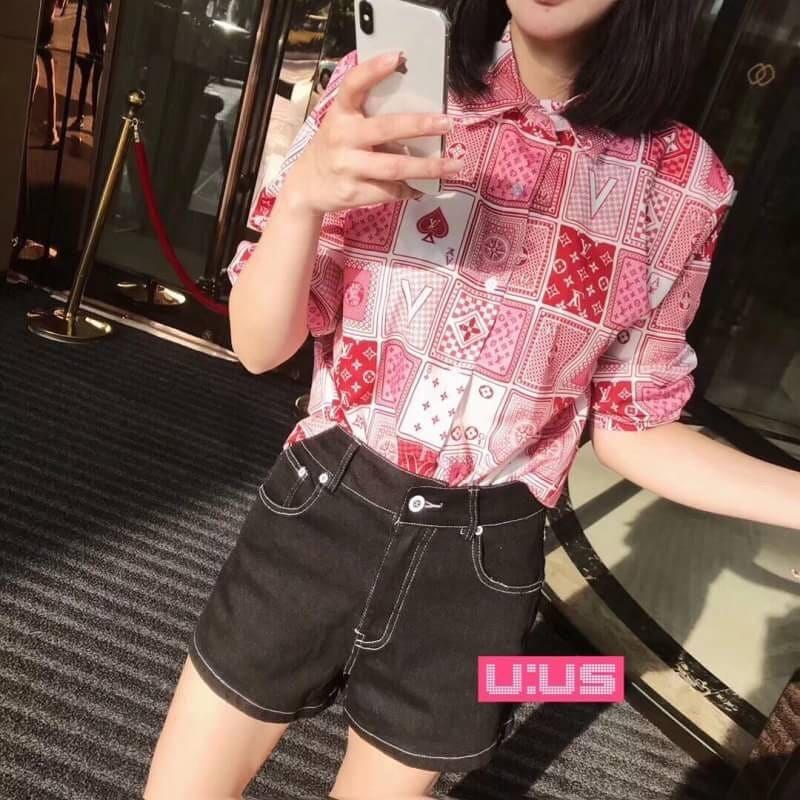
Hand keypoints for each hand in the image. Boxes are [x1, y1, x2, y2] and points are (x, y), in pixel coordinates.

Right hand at [283, 50, 463, 214]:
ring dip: (428, 168)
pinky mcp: (354, 193)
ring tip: (452, 165)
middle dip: (420, 125)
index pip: (354, 85)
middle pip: (385, 129)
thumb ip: (370, 117)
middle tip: (447, 123)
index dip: (373, 70)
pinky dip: (410, 188)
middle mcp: (342, 137)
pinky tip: (423, 186)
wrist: (308, 186)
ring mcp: (347, 167)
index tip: (397, 57)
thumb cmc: (336, 149)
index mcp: (340, 113)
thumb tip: (419, 114)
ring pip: (394, 167)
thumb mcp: (343, 124)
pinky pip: (390, 191)